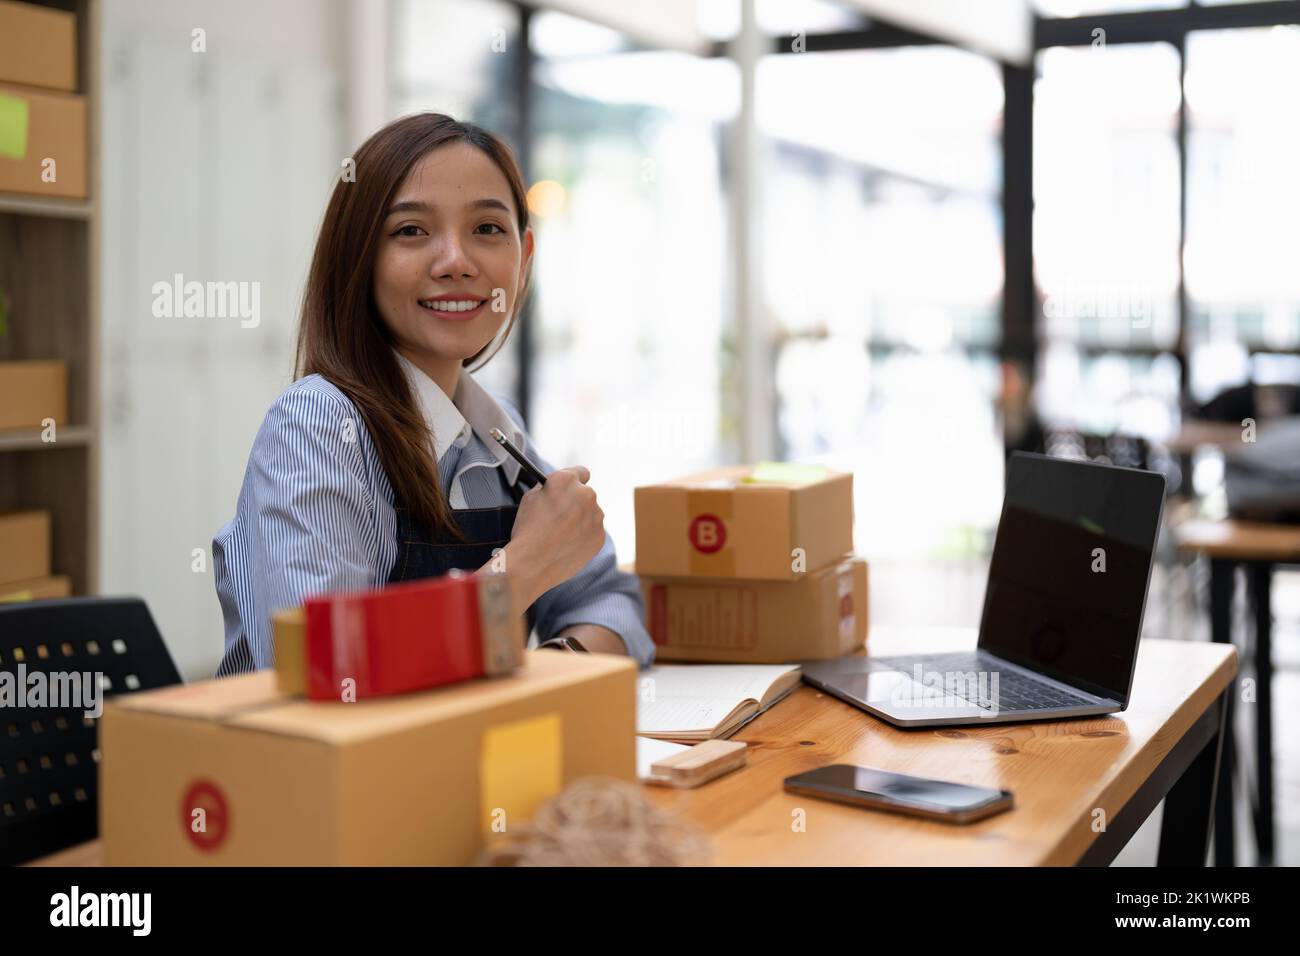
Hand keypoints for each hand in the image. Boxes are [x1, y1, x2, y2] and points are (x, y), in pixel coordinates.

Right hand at [481, 466, 605, 609]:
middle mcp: (586, 494)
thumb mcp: (530, 498)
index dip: (573, 481)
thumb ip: (549, 488)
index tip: (571, 490)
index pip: (581, 472)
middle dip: (576, 503)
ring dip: (581, 520)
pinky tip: (568, 546)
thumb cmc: (527, 530)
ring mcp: (596, 516)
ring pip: (591, 514)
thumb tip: (557, 488)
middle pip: (585, 495)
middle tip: (560, 518)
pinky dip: (584, 537)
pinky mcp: (600, 536)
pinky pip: (593, 532)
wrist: (531, 564)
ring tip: (561, 536)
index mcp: (566, 480)